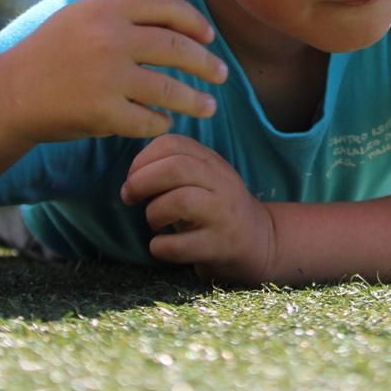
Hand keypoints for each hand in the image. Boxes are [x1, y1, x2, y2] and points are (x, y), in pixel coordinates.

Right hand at [0, 0, 228, 143]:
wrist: (10, 93)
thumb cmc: (52, 54)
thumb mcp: (82, 17)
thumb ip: (124, 12)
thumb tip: (181, 18)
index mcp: (106, 7)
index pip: (165, 6)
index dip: (194, 21)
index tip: (209, 37)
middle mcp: (109, 38)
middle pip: (176, 47)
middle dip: (206, 63)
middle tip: (221, 74)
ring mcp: (107, 76)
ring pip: (170, 89)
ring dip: (195, 100)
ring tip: (209, 107)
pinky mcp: (103, 112)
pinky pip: (148, 120)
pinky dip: (161, 123)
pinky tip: (166, 123)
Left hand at [119, 135, 276, 284]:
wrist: (260, 241)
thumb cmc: (216, 208)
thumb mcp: (202, 178)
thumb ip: (173, 168)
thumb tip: (132, 176)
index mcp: (211, 161)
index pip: (172, 143)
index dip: (142, 159)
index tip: (132, 177)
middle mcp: (220, 183)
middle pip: (176, 167)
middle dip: (141, 182)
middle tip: (130, 197)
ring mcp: (222, 214)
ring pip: (180, 200)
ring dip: (153, 212)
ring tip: (154, 222)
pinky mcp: (220, 246)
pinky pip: (180, 245)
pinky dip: (160, 246)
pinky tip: (161, 246)